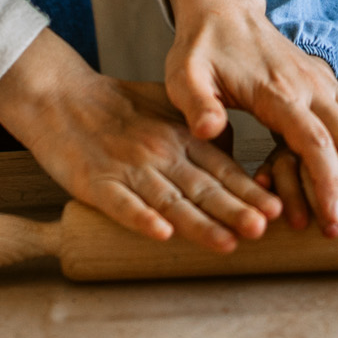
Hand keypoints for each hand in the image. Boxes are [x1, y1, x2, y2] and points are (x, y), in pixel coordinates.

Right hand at [0, 28, 279, 251]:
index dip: (248, 191)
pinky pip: (121, 204)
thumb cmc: (117, 106)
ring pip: (169, 200)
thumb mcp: (168, 110)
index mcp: (181, 137)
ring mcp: (128, 169)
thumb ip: (201, 133)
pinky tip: (160, 234)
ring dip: (199, 224)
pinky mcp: (95, 183)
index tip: (277, 210)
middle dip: (234, 210)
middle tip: (263, 229)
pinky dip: (141, 218)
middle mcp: (160, 153)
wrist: (60, 95)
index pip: (221, 168)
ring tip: (226, 242)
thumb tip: (235, 155)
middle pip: (202, 187)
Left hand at [164, 0, 337, 231]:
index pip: (313, 141)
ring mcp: (322, 83)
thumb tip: (210, 130)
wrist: (224, 10)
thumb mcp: (185, 74)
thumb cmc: (201, 48)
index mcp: (278, 92)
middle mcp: (309, 87)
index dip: (328, 181)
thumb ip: (196, 103)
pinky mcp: (325, 84)